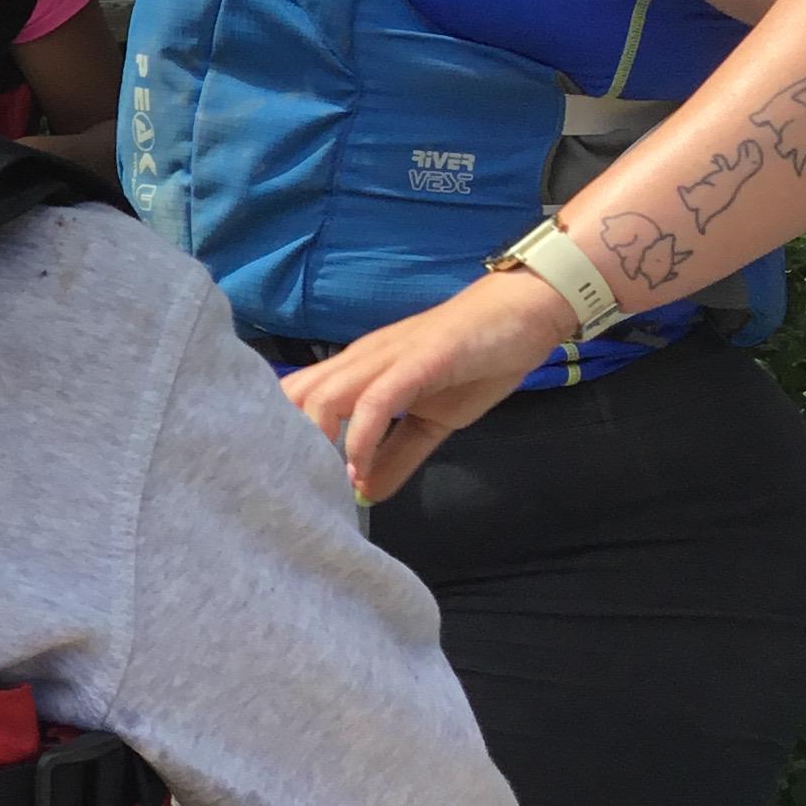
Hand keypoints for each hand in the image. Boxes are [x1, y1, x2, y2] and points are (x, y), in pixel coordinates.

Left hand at [279, 269, 580, 500]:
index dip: (280, 437)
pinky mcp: (418, 360)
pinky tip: (359, 468)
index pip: (294, 399)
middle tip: (296, 489)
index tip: (287, 480)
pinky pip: (376, 399)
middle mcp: (359, 361)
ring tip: (323, 484)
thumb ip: (397, 456)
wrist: (525, 311)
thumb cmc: (474, 363)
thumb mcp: (431, 422)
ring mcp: (386, 358)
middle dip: (284, 444)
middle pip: (293, 397)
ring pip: (324, 396)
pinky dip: (360, 435)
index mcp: (356, 371)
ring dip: (315, 443)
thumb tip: (364, 494)